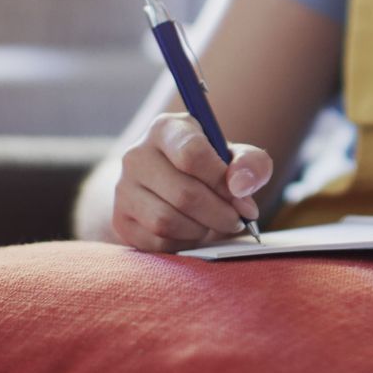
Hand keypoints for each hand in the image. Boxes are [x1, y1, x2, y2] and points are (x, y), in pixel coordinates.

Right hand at [112, 112, 272, 251]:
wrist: (175, 186)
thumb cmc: (211, 168)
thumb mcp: (237, 157)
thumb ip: (251, 163)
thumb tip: (241, 186)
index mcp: (166, 129)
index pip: (192, 154)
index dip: (222, 182)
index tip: (242, 198)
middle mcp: (136, 155)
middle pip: (184, 193)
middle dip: (220, 213)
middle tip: (238, 219)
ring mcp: (123, 189)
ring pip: (167, 221)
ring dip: (202, 229)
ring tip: (214, 223)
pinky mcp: (121, 220)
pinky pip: (156, 242)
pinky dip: (183, 243)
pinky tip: (194, 231)